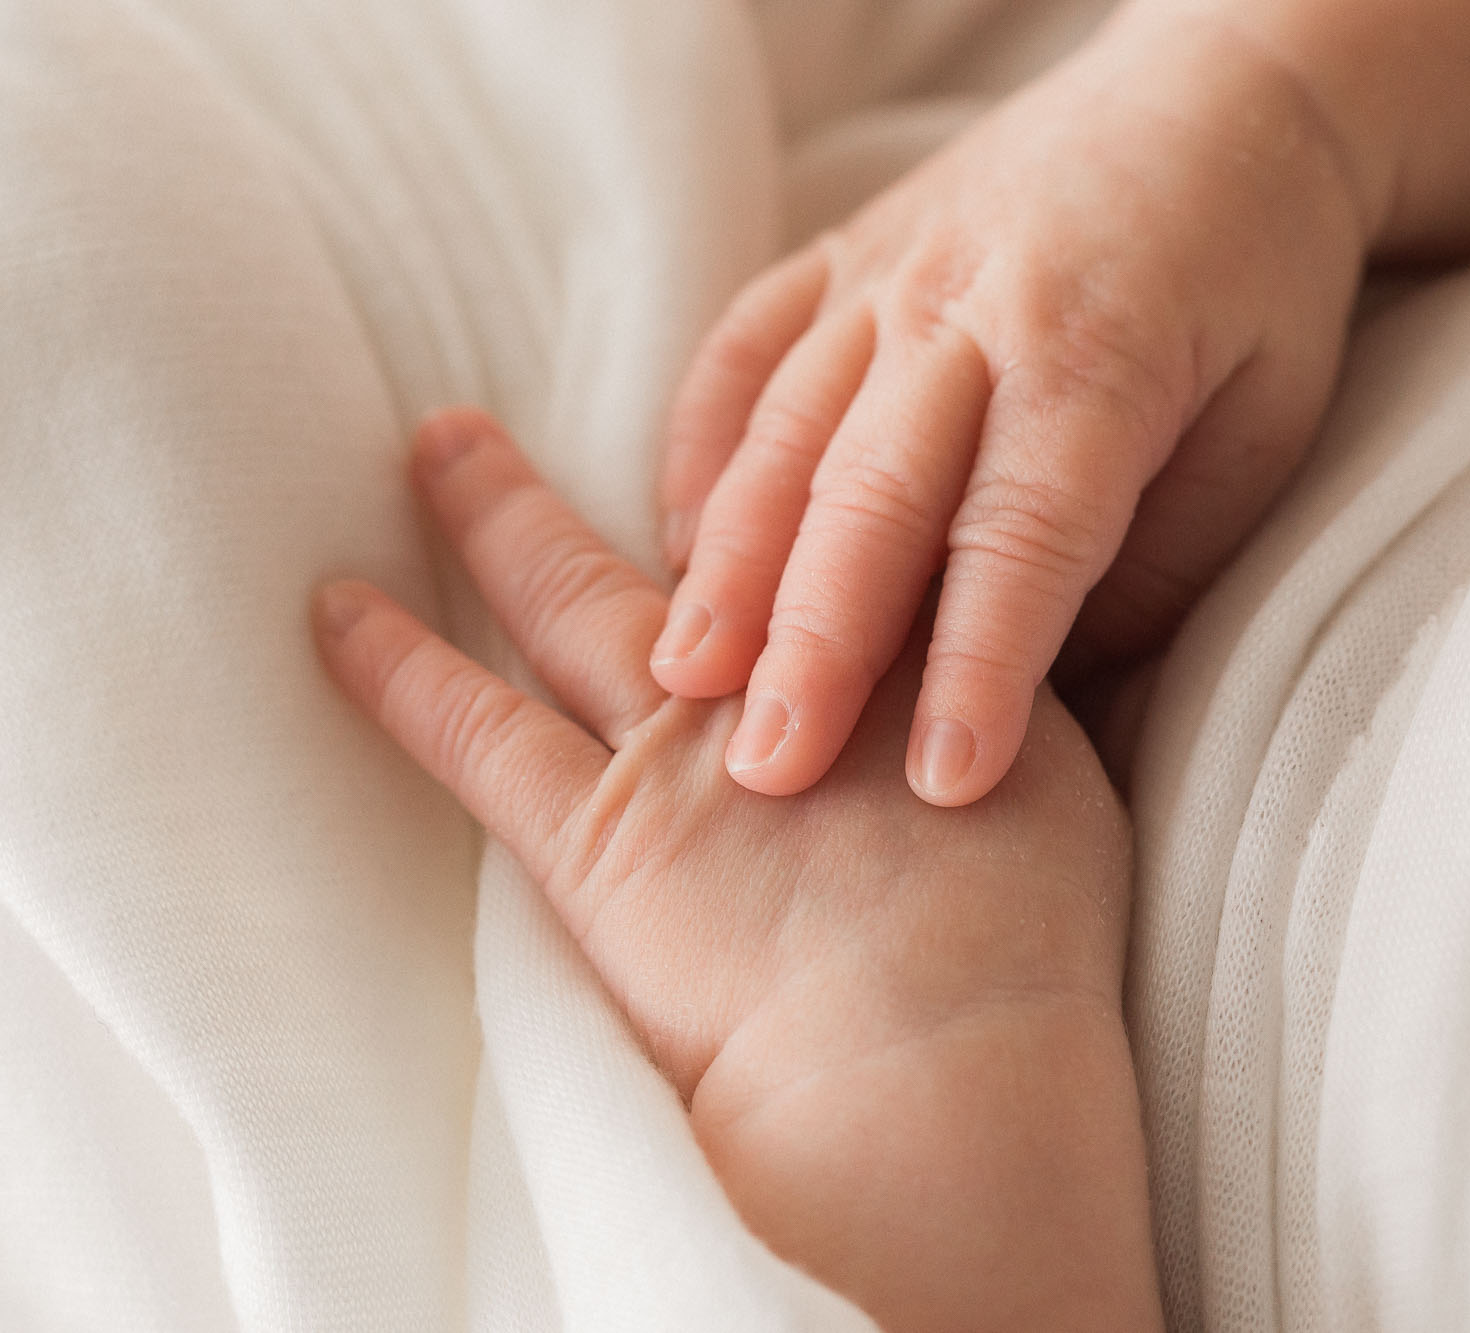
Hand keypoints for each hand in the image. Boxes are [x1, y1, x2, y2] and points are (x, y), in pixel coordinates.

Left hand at [313, 411, 1160, 1331]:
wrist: (947, 1048)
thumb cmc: (1026, 940)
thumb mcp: (1054, 785)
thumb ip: (1002, 698)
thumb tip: (1001, 652)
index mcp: (888, 648)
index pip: (822, 534)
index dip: (778, 480)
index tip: (734, 432)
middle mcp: (773, 662)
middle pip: (691, 530)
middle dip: (637, 453)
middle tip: (600, 399)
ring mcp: (672, 739)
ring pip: (563, 590)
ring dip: (497, 512)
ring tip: (440, 442)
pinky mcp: (591, 833)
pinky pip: (470, 731)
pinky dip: (399, 671)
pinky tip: (336, 614)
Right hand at [650, 9, 1367, 805]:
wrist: (1219, 99)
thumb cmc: (1256, 289)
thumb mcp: (1267, 425)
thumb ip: (1159, 553)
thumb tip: (1052, 684)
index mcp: (1102, 357)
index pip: (1029, 535)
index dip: (985, 665)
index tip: (944, 782)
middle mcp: (976, 310)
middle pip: (878, 494)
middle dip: (818, 643)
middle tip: (769, 769)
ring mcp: (893, 272)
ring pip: (787, 430)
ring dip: (731, 565)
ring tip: (682, 681)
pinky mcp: (841, 254)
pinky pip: (744, 351)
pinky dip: (698, 451)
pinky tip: (675, 551)